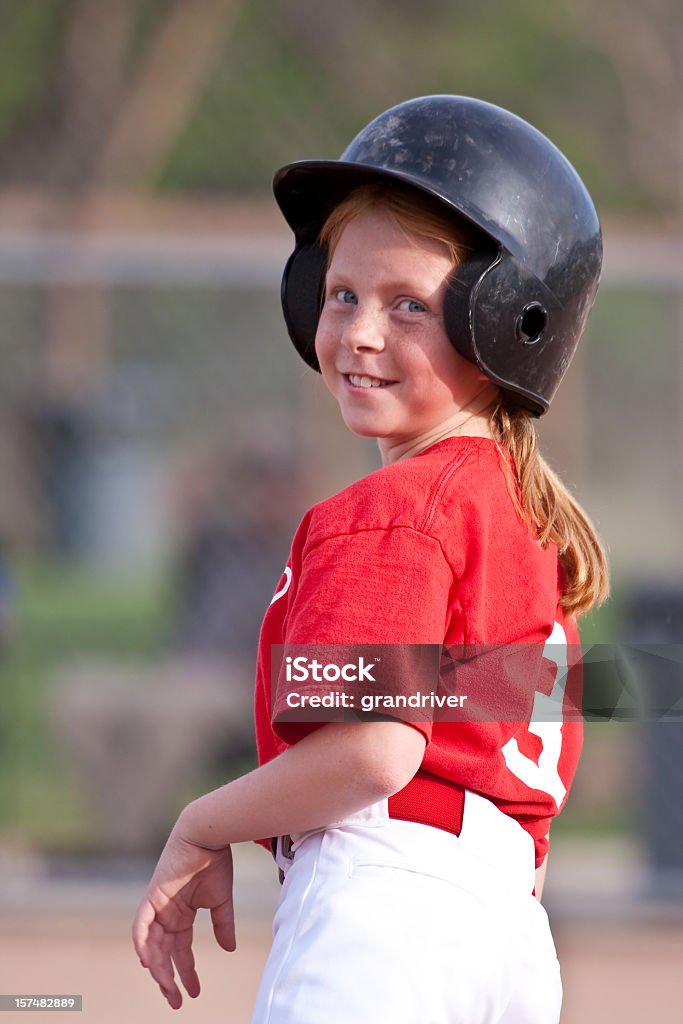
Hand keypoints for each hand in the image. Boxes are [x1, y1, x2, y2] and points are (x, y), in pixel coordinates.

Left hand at [132, 829, 235, 1008]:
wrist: (208, 835)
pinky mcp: (152, 896)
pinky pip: (141, 925)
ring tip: (167, 988)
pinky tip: (149, 962)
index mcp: (182, 914)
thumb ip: (223, 925)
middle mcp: (167, 913)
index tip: (194, 992)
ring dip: (158, 967)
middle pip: (164, 953)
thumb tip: (229, 949)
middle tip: (176, 1000)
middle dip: (169, 978)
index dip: (186, 971)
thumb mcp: (222, 901)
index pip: (180, 950)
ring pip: (152, 945)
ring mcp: (158, 905)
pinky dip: (143, 943)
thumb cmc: (216, 862)